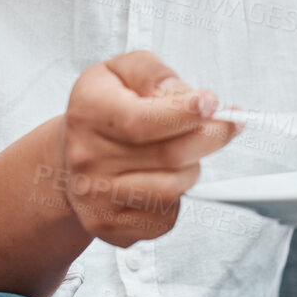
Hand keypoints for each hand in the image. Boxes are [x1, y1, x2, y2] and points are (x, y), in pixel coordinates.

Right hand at [59, 50, 237, 246]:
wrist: (70, 156)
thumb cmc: (102, 109)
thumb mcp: (121, 71)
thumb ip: (156, 75)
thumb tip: (194, 100)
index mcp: (89, 113)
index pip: (141, 121)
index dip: (185, 113)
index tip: (212, 103)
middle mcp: (87, 158)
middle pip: (169, 155)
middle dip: (210, 137)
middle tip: (226, 123)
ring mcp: (96, 196)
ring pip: (174, 188)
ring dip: (193, 168)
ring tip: (183, 152)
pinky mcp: (109, 225)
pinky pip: (166, 218)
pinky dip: (177, 198)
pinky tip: (163, 178)